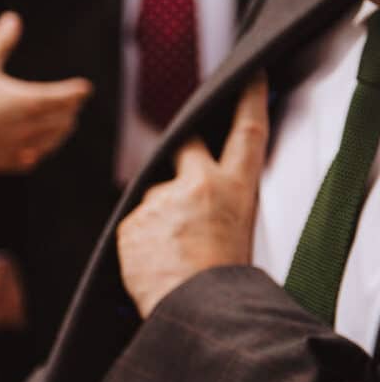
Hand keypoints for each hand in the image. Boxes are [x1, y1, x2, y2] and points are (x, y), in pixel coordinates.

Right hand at [0, 13, 92, 173]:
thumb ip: (0, 41)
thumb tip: (13, 18)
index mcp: (28, 101)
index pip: (68, 97)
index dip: (78, 90)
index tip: (83, 87)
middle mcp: (29, 127)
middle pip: (66, 119)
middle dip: (70, 109)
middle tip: (71, 102)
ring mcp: (19, 147)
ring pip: (54, 141)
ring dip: (60, 130)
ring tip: (61, 123)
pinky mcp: (7, 161)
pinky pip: (35, 158)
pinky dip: (41, 150)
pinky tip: (36, 145)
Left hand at [117, 76, 268, 317]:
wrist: (194, 303)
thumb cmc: (223, 278)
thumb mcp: (239, 230)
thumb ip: (216, 204)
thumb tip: (193, 204)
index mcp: (234, 187)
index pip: (247, 132)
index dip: (249, 100)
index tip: (248, 79)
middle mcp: (196, 183)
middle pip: (186, 146)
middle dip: (184, 150)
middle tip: (187, 173)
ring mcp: (160, 199)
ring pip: (155, 198)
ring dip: (161, 218)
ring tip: (175, 254)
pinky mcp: (132, 218)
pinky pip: (136, 226)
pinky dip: (143, 241)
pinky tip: (157, 262)